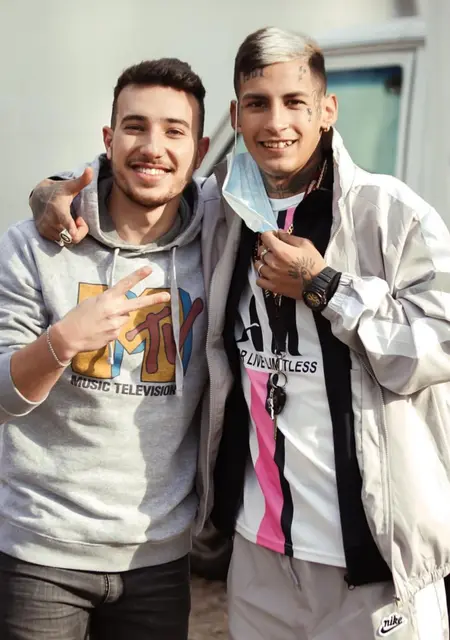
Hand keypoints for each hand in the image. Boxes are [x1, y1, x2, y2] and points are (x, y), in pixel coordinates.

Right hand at [30, 167, 92, 244]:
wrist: (37, 196)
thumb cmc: (57, 191)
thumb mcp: (70, 186)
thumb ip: (82, 180)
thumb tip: (91, 169)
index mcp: (59, 210)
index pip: (66, 223)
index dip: (73, 230)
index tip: (75, 232)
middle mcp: (51, 221)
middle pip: (72, 237)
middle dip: (79, 230)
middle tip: (78, 220)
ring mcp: (46, 229)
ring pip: (67, 240)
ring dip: (71, 233)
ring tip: (69, 221)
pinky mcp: (43, 234)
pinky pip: (60, 241)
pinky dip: (64, 235)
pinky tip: (62, 225)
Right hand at [50, 267, 169, 359]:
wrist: (68, 337)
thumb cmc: (77, 316)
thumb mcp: (92, 302)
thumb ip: (109, 302)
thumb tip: (122, 308)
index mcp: (107, 299)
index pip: (125, 285)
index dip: (137, 276)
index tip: (149, 269)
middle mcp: (114, 311)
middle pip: (138, 304)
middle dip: (154, 299)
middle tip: (168, 296)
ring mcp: (116, 324)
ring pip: (124, 318)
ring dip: (116, 319)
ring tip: (100, 322)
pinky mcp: (115, 336)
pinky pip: (117, 329)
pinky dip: (110, 329)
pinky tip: (99, 330)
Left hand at [255, 231, 325, 298]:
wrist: (319, 284)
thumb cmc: (314, 263)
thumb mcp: (305, 245)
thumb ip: (290, 238)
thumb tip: (279, 233)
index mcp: (281, 250)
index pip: (265, 237)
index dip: (269, 234)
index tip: (273, 236)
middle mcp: (273, 262)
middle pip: (261, 251)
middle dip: (267, 247)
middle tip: (275, 249)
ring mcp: (272, 276)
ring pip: (258, 265)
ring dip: (263, 262)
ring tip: (271, 262)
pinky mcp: (273, 287)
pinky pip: (259, 281)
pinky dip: (261, 276)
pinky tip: (268, 274)